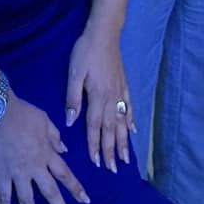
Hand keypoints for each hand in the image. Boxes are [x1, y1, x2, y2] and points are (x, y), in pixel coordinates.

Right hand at [0, 97, 88, 203]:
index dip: (76, 188)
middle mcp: (36, 167)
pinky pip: (4, 197)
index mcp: (47, 153)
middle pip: (51, 194)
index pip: (65, 174)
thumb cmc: (22, 112)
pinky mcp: (2, 175)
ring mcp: (19, 173)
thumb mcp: (45, 119)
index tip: (86, 201)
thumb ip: (55, 136)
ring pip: (28, 202)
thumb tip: (64, 149)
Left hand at [64, 24, 133, 174]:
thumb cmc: (85, 52)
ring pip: (122, 122)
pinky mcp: (124, 85)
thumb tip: (71, 122)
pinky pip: (129, 107)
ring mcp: (120, 92)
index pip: (95, 126)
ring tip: (126, 158)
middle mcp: (111, 98)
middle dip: (111, 150)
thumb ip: (73, 98)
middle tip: (114, 169)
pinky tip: (133, 130)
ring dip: (123, 141)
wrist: (104, 33)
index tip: (96, 163)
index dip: (95, 145)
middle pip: (111, 129)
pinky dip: (131, 120)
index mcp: (97, 97)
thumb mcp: (74, 73)